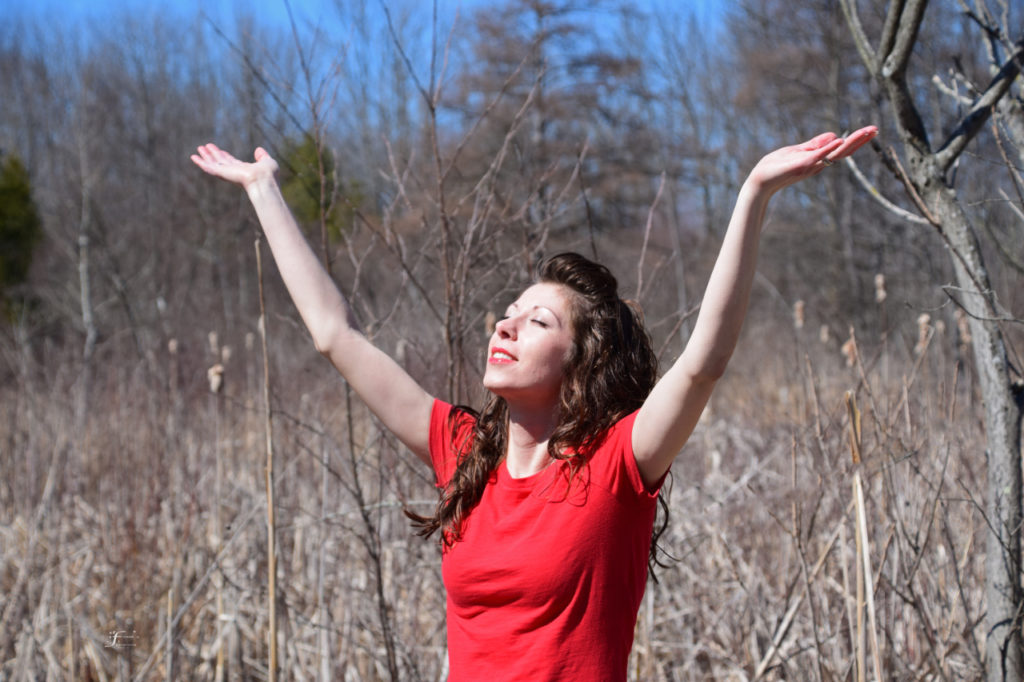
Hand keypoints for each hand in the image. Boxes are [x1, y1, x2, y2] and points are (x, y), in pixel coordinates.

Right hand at [190, 144, 277, 188]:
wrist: (264, 180)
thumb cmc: (269, 175)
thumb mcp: (267, 162)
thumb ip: (263, 156)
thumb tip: (259, 149)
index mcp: (244, 170)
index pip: (232, 162)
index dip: (225, 156)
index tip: (219, 150)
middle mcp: (234, 172)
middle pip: (220, 162)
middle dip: (213, 155)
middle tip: (205, 147)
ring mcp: (227, 173)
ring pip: (213, 163)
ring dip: (206, 156)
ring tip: (199, 148)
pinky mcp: (221, 173)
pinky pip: (208, 167)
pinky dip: (201, 162)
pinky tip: (194, 157)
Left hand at [747, 125, 877, 195]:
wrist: (760, 181)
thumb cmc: (775, 166)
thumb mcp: (798, 151)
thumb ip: (815, 145)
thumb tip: (835, 135)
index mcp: (818, 159)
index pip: (841, 148)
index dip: (856, 139)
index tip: (871, 130)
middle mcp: (818, 164)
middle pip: (843, 151)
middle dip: (860, 140)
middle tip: (876, 130)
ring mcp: (810, 165)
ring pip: (835, 153)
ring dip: (851, 143)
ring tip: (867, 133)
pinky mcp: (800, 166)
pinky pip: (817, 156)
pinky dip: (828, 149)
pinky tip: (839, 141)